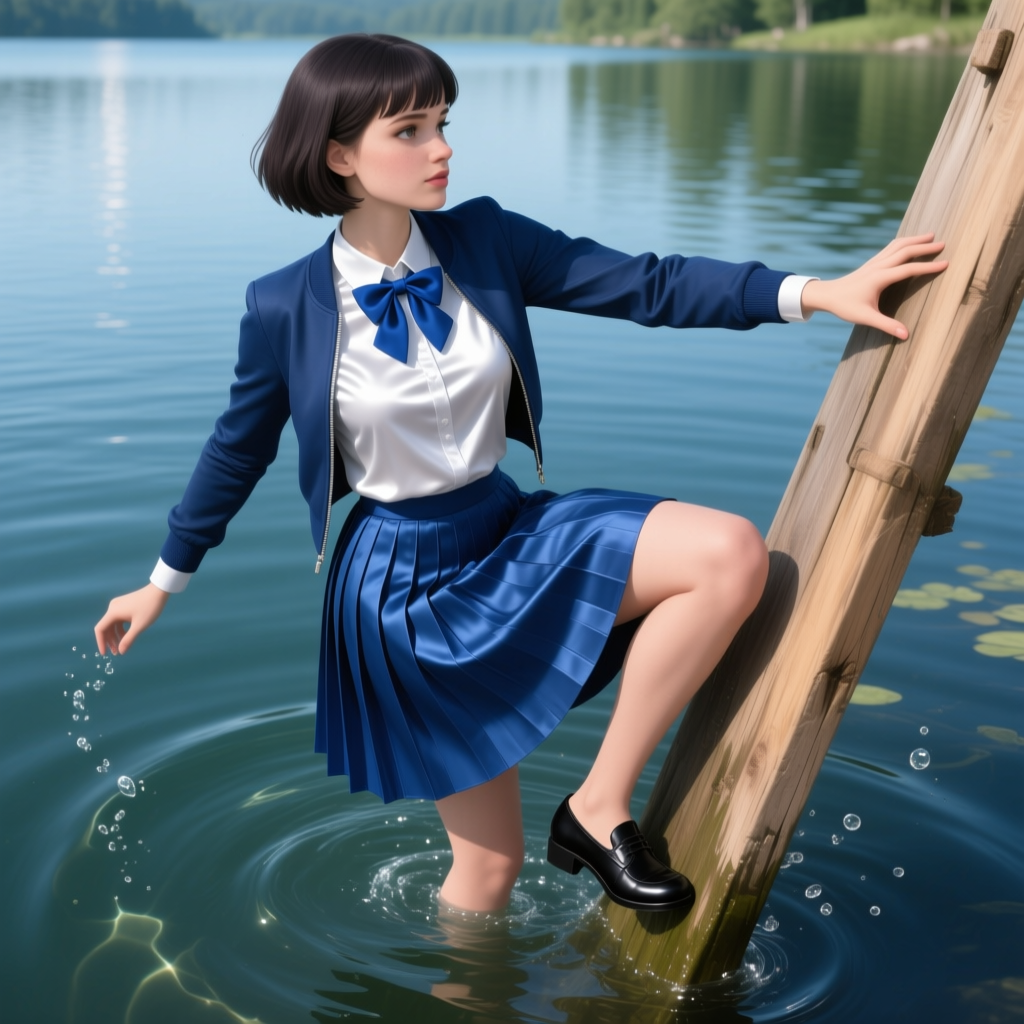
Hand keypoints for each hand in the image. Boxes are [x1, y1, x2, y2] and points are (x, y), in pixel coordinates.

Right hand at [94, 582, 169, 655]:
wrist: (159, 591)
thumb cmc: (150, 608)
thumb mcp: (140, 626)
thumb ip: (128, 639)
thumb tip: (121, 652)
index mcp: (113, 612)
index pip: (100, 629)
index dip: (101, 642)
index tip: (104, 654)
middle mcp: (112, 608)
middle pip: (106, 627)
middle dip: (110, 641)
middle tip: (116, 653)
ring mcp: (118, 605)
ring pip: (113, 624)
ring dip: (116, 635)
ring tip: (122, 646)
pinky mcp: (124, 605)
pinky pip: (119, 619)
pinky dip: (121, 628)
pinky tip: (127, 636)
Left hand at [801, 234, 947, 339]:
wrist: (826, 295)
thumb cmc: (845, 307)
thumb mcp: (865, 318)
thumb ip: (886, 325)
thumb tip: (905, 335)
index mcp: (879, 278)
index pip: (909, 269)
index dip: (928, 267)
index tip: (945, 264)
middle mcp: (878, 266)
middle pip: (905, 251)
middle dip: (925, 247)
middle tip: (944, 244)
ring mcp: (874, 262)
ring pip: (897, 245)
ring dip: (915, 240)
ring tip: (931, 235)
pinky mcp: (871, 263)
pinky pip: (890, 248)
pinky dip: (903, 242)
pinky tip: (909, 242)